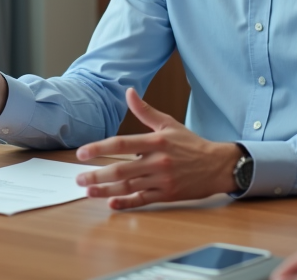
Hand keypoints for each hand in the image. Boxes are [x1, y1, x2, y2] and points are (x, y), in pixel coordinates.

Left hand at [73, 88, 241, 208]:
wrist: (217, 166)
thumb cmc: (191, 144)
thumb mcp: (169, 123)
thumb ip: (146, 111)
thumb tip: (129, 92)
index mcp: (156, 141)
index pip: (122, 144)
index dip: (99, 148)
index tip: (82, 153)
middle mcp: (158, 161)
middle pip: (121, 170)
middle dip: (97, 175)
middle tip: (79, 178)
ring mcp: (162, 181)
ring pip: (128, 187)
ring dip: (106, 191)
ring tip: (89, 191)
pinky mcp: (166, 196)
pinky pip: (142, 201)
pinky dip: (126, 203)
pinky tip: (111, 204)